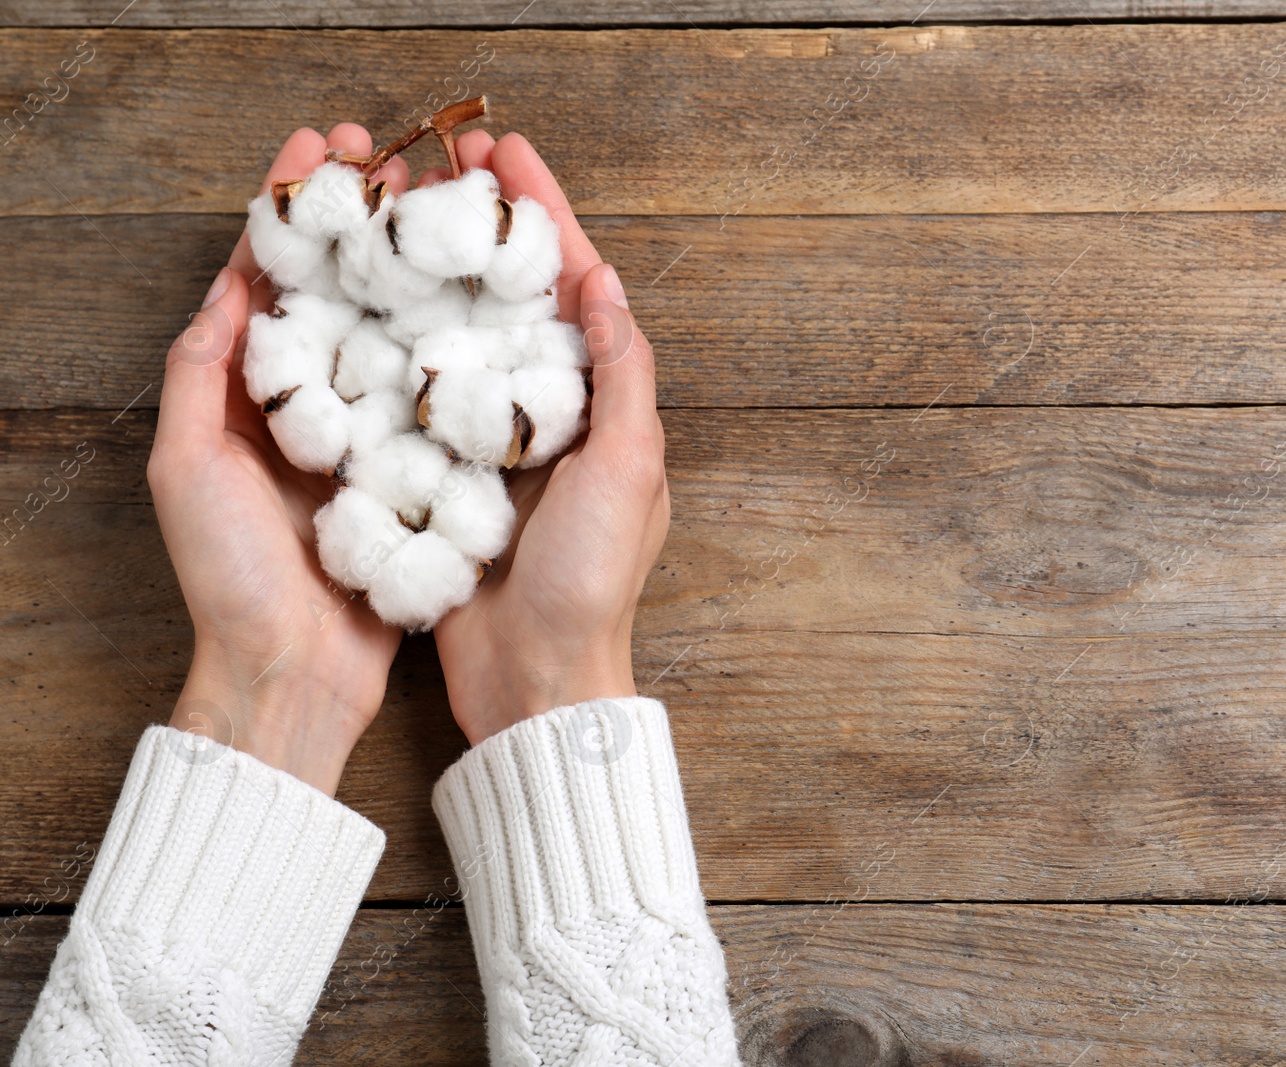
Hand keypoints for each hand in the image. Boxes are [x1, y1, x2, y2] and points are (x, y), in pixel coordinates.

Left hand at [149, 125, 412, 792]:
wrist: (295, 676)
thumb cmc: (231, 580)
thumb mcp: (189, 468)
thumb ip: (202, 375)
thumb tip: (233, 283)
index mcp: (245, 394)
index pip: (269, 273)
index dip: (293, 204)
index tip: (324, 146)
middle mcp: (308, 404)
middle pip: (337, 285)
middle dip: (363, 215)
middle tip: (398, 156)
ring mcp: (365, 435)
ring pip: (389, 329)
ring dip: (413, 265)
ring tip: (443, 208)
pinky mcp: (414, 471)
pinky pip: (430, 394)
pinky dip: (451, 345)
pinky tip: (484, 306)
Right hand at [430, 132, 668, 745]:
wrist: (535, 682)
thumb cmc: (591, 582)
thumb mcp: (628, 471)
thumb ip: (622, 375)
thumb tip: (603, 281)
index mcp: (607, 406)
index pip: (577, 287)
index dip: (545, 215)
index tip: (506, 154)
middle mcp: (556, 417)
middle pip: (516, 298)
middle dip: (485, 227)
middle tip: (441, 162)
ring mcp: (499, 446)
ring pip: (469, 337)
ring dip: (439, 273)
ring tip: (399, 212)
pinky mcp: (448, 478)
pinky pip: (425, 396)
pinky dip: (404, 347)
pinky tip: (369, 306)